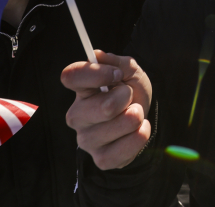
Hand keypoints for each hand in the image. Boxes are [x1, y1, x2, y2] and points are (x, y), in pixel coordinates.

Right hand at [62, 50, 152, 169]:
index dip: (96, 73)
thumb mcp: (130, 71)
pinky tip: (139, 130)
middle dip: (126, 98)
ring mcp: (87, 139)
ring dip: (135, 117)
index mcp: (81, 90)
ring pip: (116, 127)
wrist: (143, 116)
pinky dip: (138, 137)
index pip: (71, 76)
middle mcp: (77, 115)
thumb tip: (98, 56)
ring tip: (135, 114)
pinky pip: (122, 151)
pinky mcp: (100, 158)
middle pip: (103, 107)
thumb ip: (118, 62)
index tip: (117, 74)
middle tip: (129, 97)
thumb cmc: (131, 92)